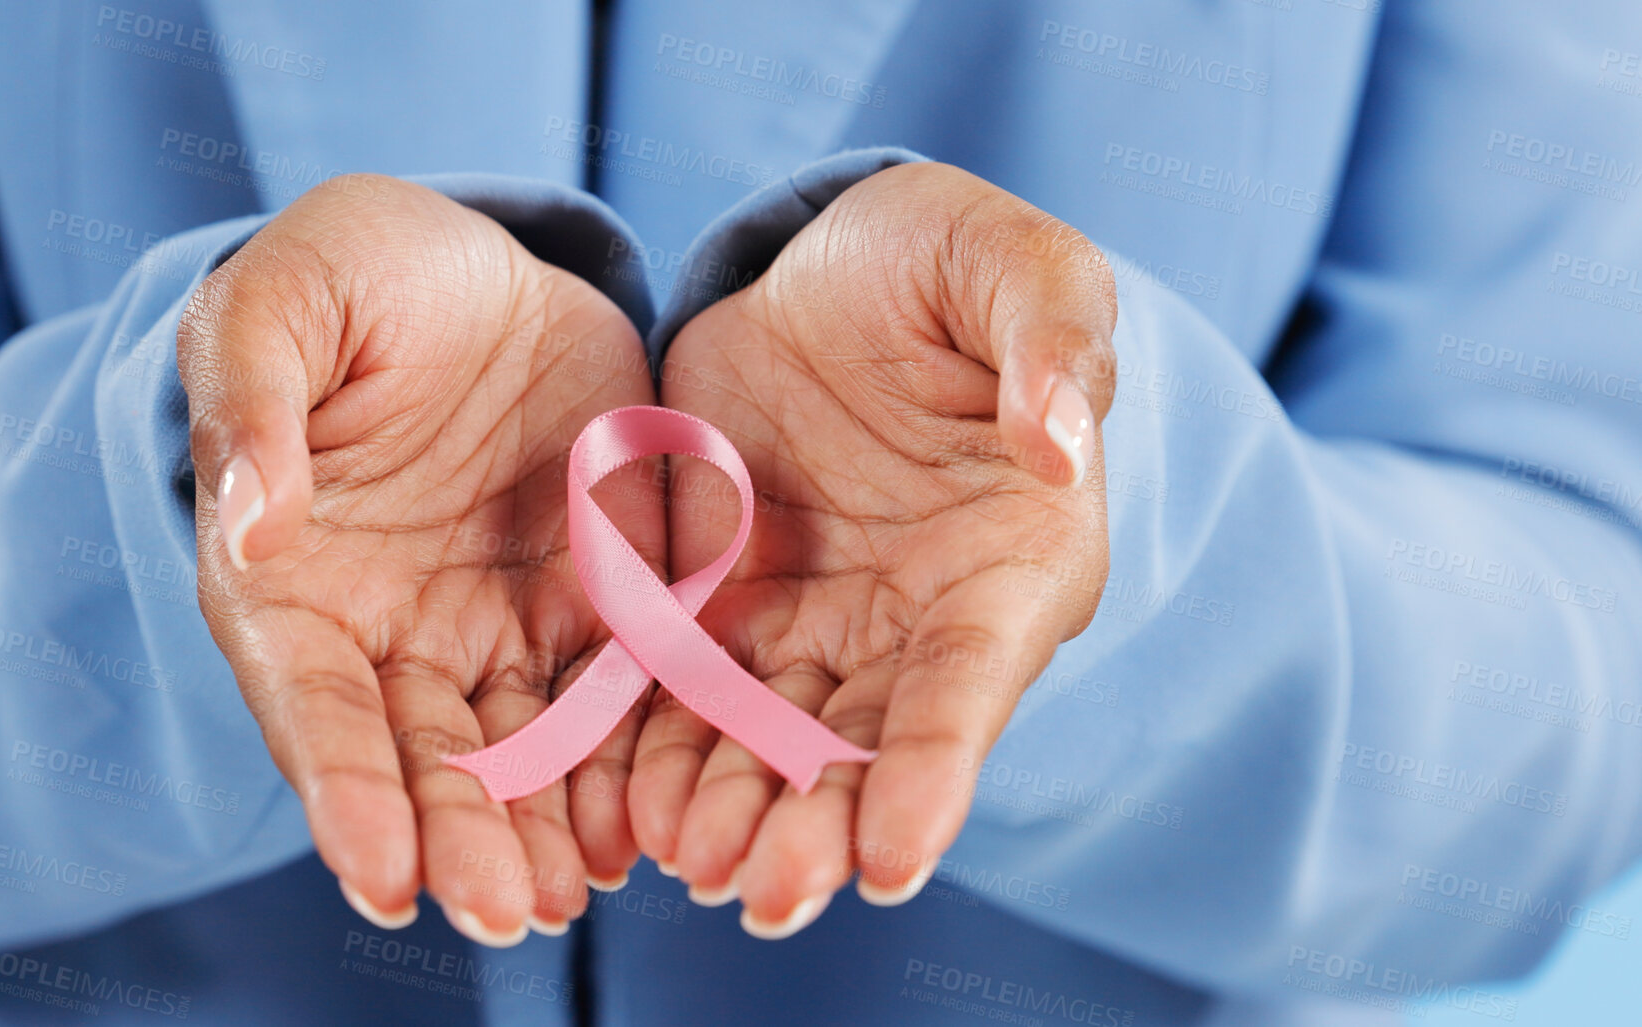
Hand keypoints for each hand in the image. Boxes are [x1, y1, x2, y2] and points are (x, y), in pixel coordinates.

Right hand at [178, 176, 661, 943]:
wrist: (472, 263)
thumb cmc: (349, 278)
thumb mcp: (282, 303)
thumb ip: (252, 403)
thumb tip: (250, 522)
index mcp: (293, 578)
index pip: (312, 702)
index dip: (344, 789)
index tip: (381, 874)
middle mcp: (391, 630)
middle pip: (422, 756)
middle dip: (459, 840)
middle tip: (504, 916)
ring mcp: (493, 624)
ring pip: (520, 750)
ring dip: (543, 830)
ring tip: (574, 899)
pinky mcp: (593, 600)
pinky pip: (615, 694)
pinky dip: (626, 763)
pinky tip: (648, 824)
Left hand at [630, 162, 1115, 935]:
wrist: (841, 267)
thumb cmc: (954, 263)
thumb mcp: (1016, 266)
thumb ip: (1052, 341)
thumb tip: (1062, 444)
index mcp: (1012, 560)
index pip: (971, 680)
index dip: (934, 767)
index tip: (896, 858)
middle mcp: (916, 618)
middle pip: (866, 742)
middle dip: (816, 825)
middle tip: (762, 896)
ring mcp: (818, 619)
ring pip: (770, 738)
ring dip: (730, 810)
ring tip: (684, 867)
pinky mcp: (723, 601)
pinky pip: (683, 689)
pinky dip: (656, 749)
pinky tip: (619, 805)